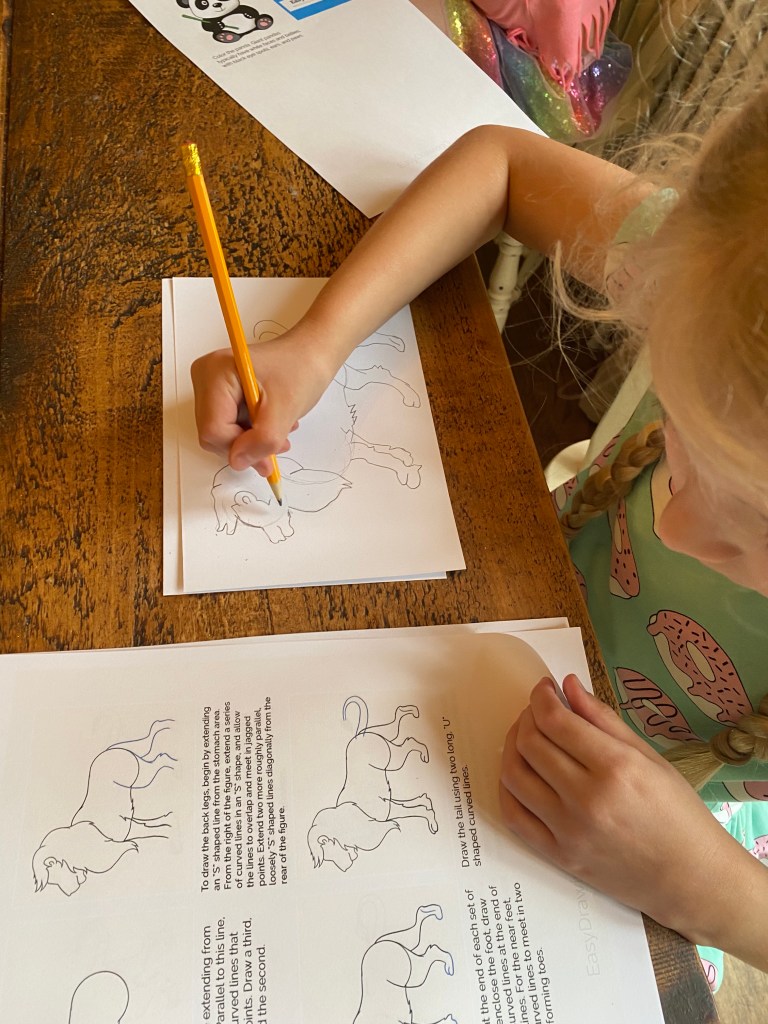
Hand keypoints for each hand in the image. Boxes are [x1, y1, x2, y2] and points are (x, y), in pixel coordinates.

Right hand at [190, 321, 336, 475]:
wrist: (311, 353)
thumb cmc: (301, 369)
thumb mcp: (285, 409)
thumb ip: (262, 440)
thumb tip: (238, 461)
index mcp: (215, 372)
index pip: (213, 429)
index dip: (240, 447)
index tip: (269, 451)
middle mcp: (205, 377)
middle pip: (213, 434)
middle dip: (246, 445)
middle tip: (279, 442)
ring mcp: (210, 386)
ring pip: (220, 434)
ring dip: (251, 441)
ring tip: (279, 428)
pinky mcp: (220, 394)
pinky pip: (227, 427)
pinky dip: (250, 433)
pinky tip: (270, 423)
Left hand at [499, 675, 766, 953]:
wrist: (691, 879)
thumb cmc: (678, 813)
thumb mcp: (649, 757)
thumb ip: (603, 718)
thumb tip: (567, 684)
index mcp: (616, 768)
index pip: (556, 721)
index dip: (541, 697)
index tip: (545, 688)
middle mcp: (588, 799)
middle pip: (531, 744)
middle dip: (527, 717)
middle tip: (538, 711)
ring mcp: (569, 831)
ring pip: (514, 775)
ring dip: (512, 747)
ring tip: (526, 736)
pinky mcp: (559, 856)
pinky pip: (514, 816)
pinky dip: (507, 787)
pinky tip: (519, 772)